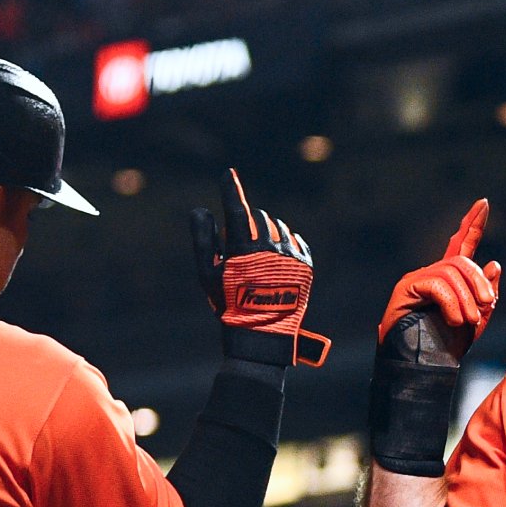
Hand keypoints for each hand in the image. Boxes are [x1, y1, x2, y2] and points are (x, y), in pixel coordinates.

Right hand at [190, 169, 327, 366]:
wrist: (262, 333)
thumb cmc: (229, 303)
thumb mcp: (208, 275)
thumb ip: (203, 240)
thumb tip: (201, 209)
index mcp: (242, 250)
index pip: (236, 210)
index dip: (230, 190)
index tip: (227, 173)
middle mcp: (269, 248)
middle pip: (258, 216)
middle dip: (247, 221)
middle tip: (240, 242)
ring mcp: (289, 256)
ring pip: (277, 226)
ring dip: (266, 231)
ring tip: (258, 255)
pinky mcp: (304, 264)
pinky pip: (295, 239)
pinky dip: (284, 242)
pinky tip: (276, 257)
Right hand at [377, 199, 502, 366]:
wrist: (423, 368)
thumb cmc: (446, 349)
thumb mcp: (477, 321)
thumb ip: (486, 295)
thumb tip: (493, 265)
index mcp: (449, 280)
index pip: (462, 245)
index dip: (473, 224)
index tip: (483, 203)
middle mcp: (432, 275)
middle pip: (461, 260)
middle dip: (478, 281)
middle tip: (486, 305)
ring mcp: (416, 279)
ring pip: (451, 272)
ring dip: (466, 298)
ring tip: (468, 321)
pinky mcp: (406, 288)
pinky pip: (437, 284)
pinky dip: (451, 303)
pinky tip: (455, 319)